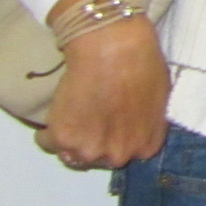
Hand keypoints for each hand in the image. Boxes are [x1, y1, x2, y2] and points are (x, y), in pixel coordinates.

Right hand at [32, 0, 169, 169]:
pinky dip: (46, 131)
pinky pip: (46, 142)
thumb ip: (146, 121)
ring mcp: (89, 151)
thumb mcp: (159, 98)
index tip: (108, 127)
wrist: (113, 48)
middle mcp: (119, 156)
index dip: (114, 140)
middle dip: (93, 142)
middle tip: (88, 120)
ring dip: (70, 140)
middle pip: (98, 158)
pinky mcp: (62, 139)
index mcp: (145, 146)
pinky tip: (54, 115)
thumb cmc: (143, 63)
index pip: (126, 154)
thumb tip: (135, 124)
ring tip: (70, 118)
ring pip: (72, 154)